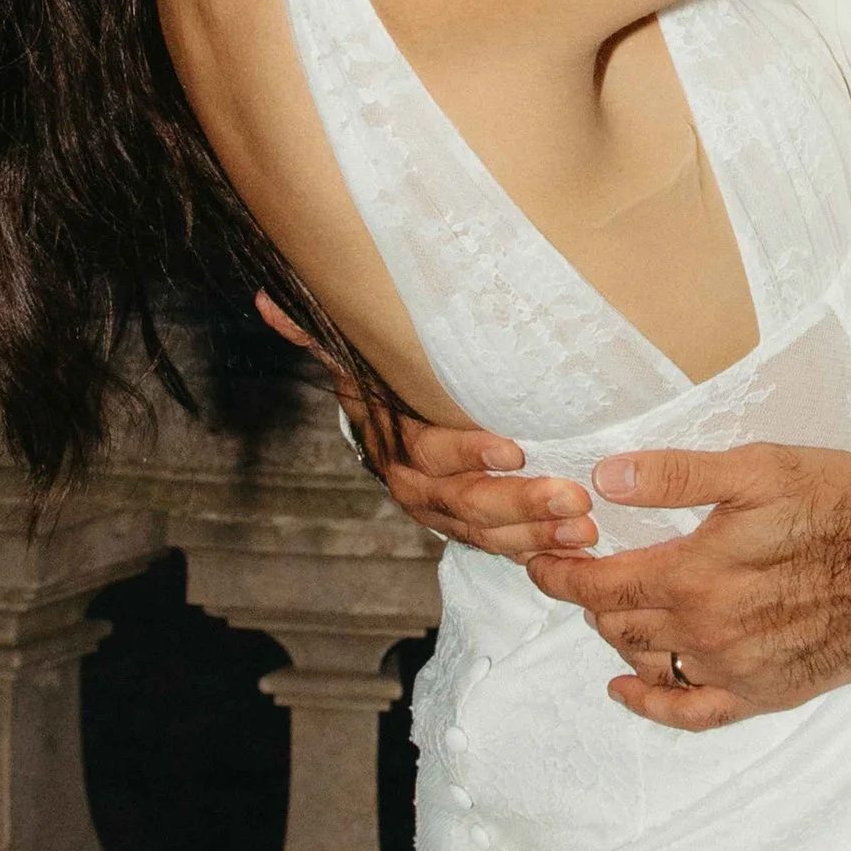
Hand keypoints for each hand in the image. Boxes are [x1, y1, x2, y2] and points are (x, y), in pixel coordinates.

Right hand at [253, 296, 594, 561]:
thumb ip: (315, 329)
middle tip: (570, 498)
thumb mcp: (351, 353)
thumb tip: (268, 298)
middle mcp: (414, 485)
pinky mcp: (468, 528)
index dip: (466, 451)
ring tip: (582, 528)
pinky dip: (537, 552)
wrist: (383, 422)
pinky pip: (500, 549)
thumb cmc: (380, 379)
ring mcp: (442, 513)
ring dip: (535, 534)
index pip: (428, 452)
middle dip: (517, 503)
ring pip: (486, 533)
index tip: (514, 448)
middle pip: (463, 502)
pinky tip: (575, 551)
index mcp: (392, 444)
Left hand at [526, 441, 850, 730]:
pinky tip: (629, 689)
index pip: (600, 585)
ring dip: (619, 638)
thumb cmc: (839, 503)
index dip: (560, 575)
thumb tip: (604, 477)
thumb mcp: (757, 469)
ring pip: (648, 664)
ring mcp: (735, 671)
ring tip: (612, 611)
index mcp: (694, 576)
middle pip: (617, 625)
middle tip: (580, 574)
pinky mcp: (765, 694)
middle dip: (590, 600)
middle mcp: (706, 634)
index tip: (539, 562)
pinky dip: (653, 705)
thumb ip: (676, 475)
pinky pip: (693, 713)